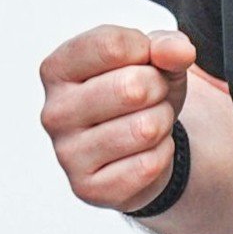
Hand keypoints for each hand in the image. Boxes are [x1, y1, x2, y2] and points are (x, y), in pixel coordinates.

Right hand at [39, 26, 195, 212]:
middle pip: (132, 88)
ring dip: (162, 123)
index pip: (111, 45)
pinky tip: (144, 152)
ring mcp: (67, 154)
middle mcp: (54, 112)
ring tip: (148, 123)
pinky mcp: (89, 188)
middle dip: (158, 90)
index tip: (145, 61)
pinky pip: (148, 165)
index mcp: (57, 70)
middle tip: (151, 98)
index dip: (146, 51)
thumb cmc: (140, 95)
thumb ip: (167, 45)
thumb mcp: (156, 60)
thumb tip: (178, 52)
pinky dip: (161, 155)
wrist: (142, 147)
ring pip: (145, 129)